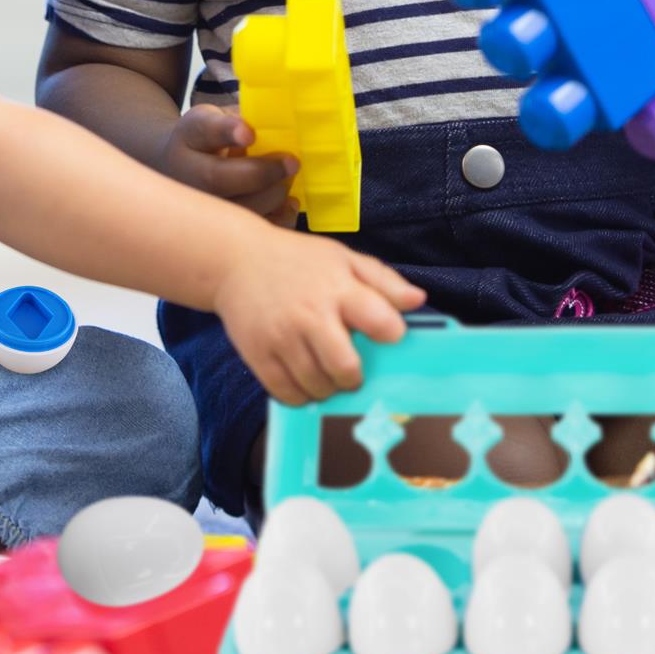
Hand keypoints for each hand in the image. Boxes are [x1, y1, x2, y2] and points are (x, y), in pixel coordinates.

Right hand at [157, 104, 297, 223]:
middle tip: (292, 162)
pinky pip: (252, 228)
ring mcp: (200, 207)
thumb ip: (242, 120)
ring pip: (236, 209)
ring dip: (273, 196)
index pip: (205, 130)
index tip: (250, 133)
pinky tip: (289, 202)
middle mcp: (187, 174)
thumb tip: (285, 125)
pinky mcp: (219, 228)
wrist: (183, 168)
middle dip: (260, 173)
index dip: (228, 131)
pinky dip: (279, 218)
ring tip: (288, 181)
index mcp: (189, 136)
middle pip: (217, 180)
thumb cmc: (211, 141)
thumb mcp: (219, 118)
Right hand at [214, 234, 424, 405]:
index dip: (391, 334)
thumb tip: (419, 301)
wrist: (234, 261)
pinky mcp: (258, 355)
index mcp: (337, 288)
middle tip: (350, 368)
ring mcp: (281, 338)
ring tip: (325, 372)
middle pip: (346, 368)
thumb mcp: (342, 258)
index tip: (387, 336)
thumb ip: (382, 280)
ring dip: (328, 387)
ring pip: (317, 386)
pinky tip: (304, 379)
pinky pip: (287, 394)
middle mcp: (309, 315)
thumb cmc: (297, 261)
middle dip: (354, 376)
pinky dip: (301, 395)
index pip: (379, 320)